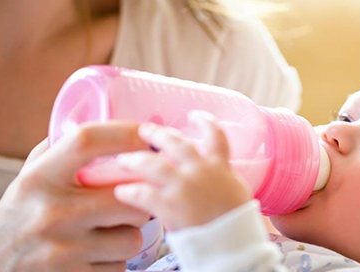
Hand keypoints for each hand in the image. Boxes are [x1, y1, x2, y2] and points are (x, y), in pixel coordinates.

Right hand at [0, 122, 152, 271]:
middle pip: (128, 193)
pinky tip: (95, 256)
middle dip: (140, 196)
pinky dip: (115, 262)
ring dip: (128, 233)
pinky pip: (120, 266)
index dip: (126, 132)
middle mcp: (50, 210)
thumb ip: (60, 151)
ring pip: (132, 235)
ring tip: (109, 231)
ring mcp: (61, 249)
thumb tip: (104, 124)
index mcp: (39, 177)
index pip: (88, 140)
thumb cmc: (17, 218)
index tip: (148, 134)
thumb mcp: (28, 178)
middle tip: (132, 197)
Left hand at [113, 112, 251, 231]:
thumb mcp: (236, 192)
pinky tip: (121, 191)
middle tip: (144, 130)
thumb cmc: (237, 223)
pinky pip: (142, 193)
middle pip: (176, 143)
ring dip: (136, 160)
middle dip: (158, 135)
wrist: (234, 244)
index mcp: (220, 166)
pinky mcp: (169, 206)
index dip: (204, 121)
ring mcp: (184, 187)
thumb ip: (221, 177)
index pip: (216, 134)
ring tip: (123, 159)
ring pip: (153, 164)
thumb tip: (212, 172)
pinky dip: (130, 191)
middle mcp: (201, 170)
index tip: (193, 115)